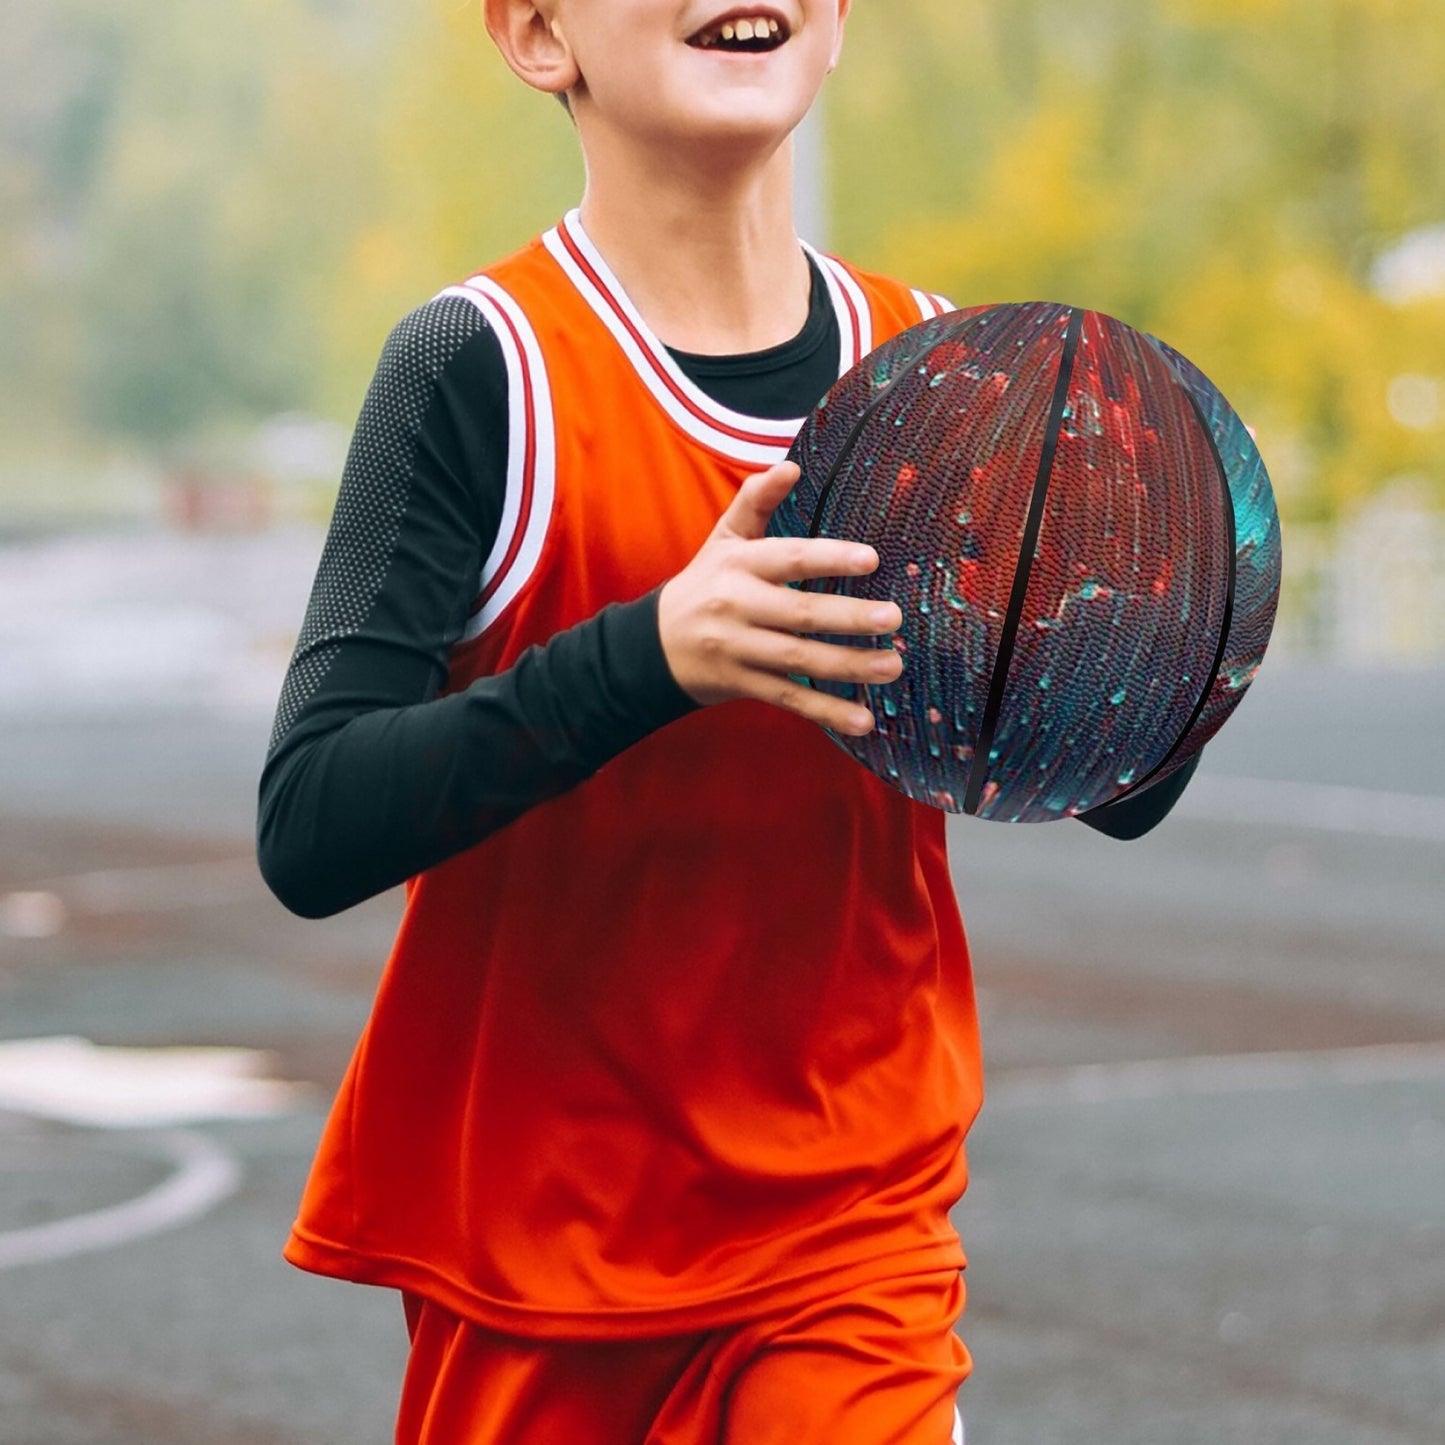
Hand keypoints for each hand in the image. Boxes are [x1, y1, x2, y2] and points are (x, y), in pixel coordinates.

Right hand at [657, 461, 903, 735]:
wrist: (653, 645)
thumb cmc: (706, 583)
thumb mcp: (724, 539)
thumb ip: (757, 501)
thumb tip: (790, 465)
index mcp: (738, 565)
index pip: (787, 558)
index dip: (827, 557)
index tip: (871, 559)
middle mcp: (737, 607)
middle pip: (799, 614)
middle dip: (849, 617)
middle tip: (894, 618)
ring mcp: (739, 650)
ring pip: (799, 660)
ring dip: (849, 666)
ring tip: (893, 666)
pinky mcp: (743, 685)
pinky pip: (789, 699)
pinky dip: (826, 712)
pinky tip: (863, 720)